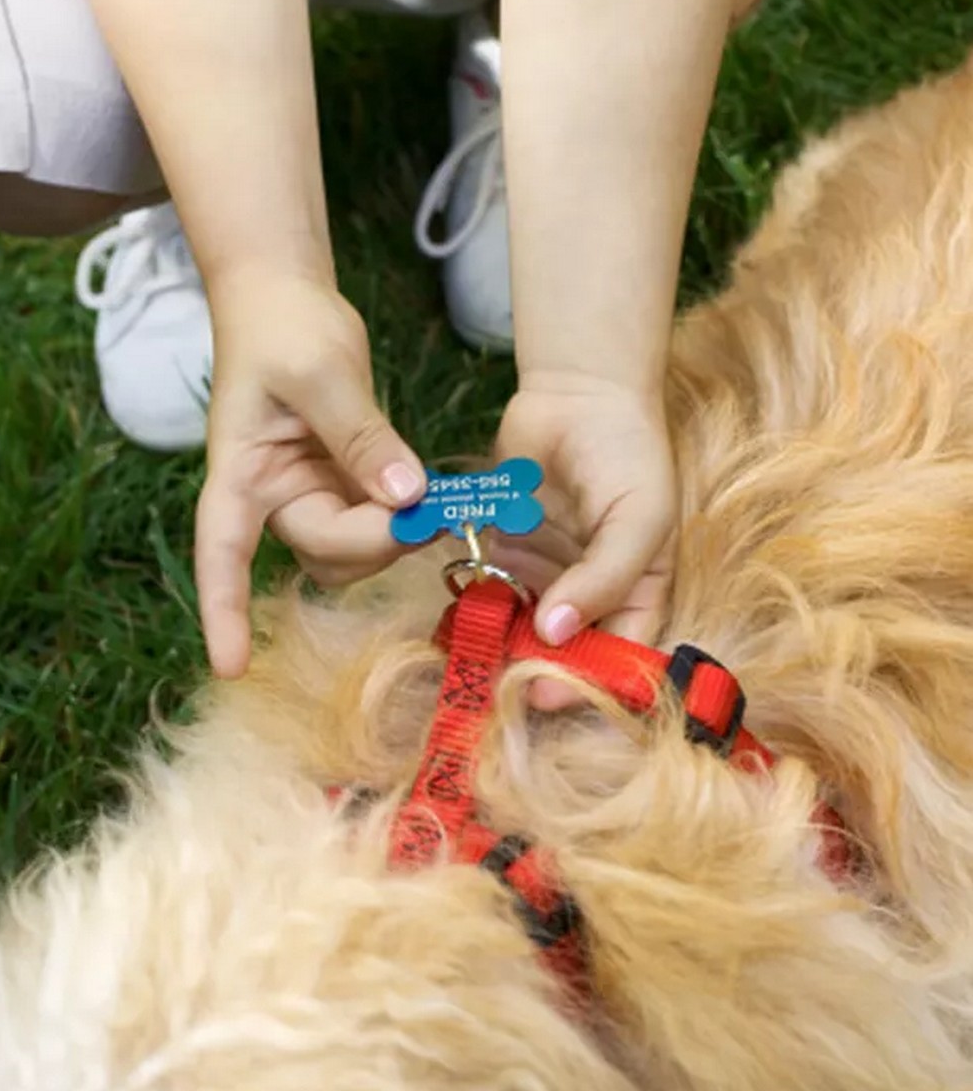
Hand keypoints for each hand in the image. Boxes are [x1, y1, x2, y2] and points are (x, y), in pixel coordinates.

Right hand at [195, 280, 423, 679]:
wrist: (285, 295)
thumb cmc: (282, 327)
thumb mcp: (323, 373)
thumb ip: (363, 438)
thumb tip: (406, 497)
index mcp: (240, 476)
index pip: (221, 555)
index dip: (224, 612)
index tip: (230, 666)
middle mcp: (271, 498)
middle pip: (322, 552)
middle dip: (373, 538)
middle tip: (424, 503)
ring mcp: (310, 493)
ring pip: (354, 550)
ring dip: (393, 532)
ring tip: (424, 489)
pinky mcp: (344, 483)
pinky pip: (376, 522)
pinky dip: (405, 514)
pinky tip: (428, 493)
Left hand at [491, 374, 676, 704]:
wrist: (578, 393)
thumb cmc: (627, 454)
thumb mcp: (638, 517)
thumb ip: (604, 577)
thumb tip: (557, 633)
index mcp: (638, 594)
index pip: (618, 658)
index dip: (587, 685)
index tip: (547, 697)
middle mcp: (591, 595)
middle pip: (565, 653)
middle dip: (533, 670)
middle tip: (497, 685)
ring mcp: (546, 575)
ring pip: (520, 627)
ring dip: (497, 643)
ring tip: (470, 657)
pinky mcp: (505, 550)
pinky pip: (486, 588)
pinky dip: (471, 603)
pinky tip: (451, 617)